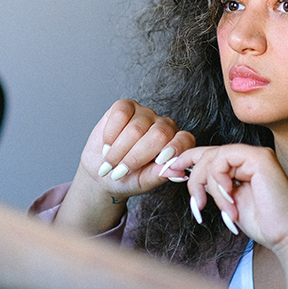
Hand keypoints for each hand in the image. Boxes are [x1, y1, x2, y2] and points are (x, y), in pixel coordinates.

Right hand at [56, 99, 194, 233]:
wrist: (102, 170)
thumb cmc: (127, 178)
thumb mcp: (144, 182)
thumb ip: (159, 175)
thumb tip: (178, 173)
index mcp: (175, 145)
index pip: (184, 140)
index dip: (174, 149)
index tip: (159, 162)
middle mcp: (163, 126)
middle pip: (159, 134)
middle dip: (136, 157)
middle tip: (120, 172)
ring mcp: (145, 114)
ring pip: (136, 128)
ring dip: (118, 150)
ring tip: (110, 163)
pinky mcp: (126, 106)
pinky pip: (121, 114)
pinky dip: (111, 133)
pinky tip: (108, 145)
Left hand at [172, 144, 287, 288]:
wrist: (286, 236)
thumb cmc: (262, 223)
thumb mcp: (227, 202)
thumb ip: (212, 186)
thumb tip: (186, 175)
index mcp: (242, 164)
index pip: (207, 154)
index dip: (184, 161)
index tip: (167, 173)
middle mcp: (248, 155)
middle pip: (206, 154)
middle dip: (191, 176)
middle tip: (194, 203)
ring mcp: (255, 154)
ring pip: (212, 158)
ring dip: (206, 186)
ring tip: (213, 208)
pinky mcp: (259, 157)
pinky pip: (223, 160)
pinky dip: (218, 182)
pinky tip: (228, 201)